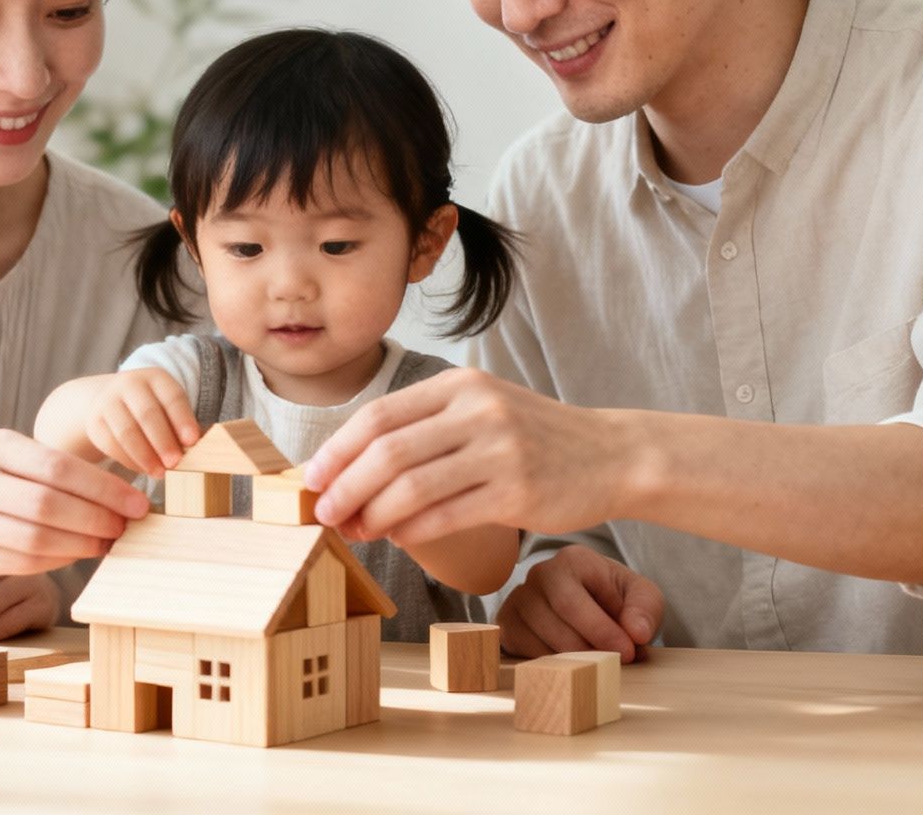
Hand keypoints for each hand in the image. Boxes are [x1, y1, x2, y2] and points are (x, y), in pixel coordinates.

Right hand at [0, 428, 149, 574]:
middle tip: (125, 526)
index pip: (58, 467)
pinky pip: (23, 563)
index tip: (136, 502)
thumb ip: (58, 469)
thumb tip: (122, 496)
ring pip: (36, 539)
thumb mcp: (12, 455)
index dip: (104, 488)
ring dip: (81, 544)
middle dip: (96, 518)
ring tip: (107, 542)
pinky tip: (78, 553)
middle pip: (48, 505)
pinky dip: (58, 559)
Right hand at [83, 369, 200, 477]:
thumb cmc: (152, 409)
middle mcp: (130, 383)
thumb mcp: (167, 406)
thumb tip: (203, 450)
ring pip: (127, 431)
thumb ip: (183, 425)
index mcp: (156, 378)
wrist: (107, 400)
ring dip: (145, 456)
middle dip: (163, 441)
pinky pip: (111, 444)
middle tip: (175, 463)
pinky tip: (143, 470)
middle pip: (147, 414)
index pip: (172, 396)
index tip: (192, 441)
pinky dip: (129, 460)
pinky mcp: (94, 421)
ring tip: (160, 473)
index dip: (183, 419)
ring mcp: (108, 401)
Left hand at [302, 369, 634, 545]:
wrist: (611, 455)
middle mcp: (478, 410)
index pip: (379, 416)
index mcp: (460, 385)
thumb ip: (424, 428)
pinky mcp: (518, 490)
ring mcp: (500, 450)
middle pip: (388, 450)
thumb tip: (352, 465)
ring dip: (372, 514)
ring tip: (354, 531)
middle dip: (345, 486)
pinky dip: (412, 530)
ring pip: (412, 485)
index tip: (311, 479)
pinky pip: (447, 514)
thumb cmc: (533, 438)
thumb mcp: (480, 410)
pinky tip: (397, 538)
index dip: (337, 450)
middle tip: (323, 513)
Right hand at [495, 545, 662, 663]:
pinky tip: (572, 666)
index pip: (572, 600)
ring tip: (596, 667)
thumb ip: (645, 609)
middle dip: (585, 649)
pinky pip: (522, 651)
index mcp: (571, 560)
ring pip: (535, 640)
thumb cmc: (617, 598)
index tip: (628, 652)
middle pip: (551, 621)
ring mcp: (518, 599)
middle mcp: (538, 574)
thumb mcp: (643, 597)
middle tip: (611, 666)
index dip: (599, 631)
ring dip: (569, 661)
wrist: (595, 602)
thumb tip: (636, 632)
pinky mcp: (508, 623)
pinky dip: (549, 665)